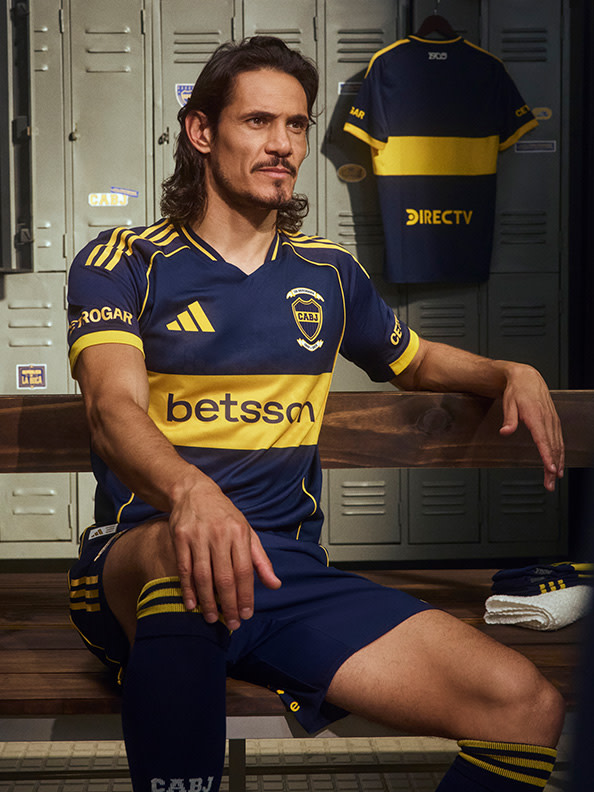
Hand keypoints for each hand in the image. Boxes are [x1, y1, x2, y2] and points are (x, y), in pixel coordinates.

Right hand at [168, 476, 280, 628]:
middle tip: (231, 623)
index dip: (246, 595)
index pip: (244, 571)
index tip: (246, 614)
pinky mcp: (180, 537)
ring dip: (207, 600)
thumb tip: (275, 585)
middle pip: (224, 577)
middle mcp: (219, 534)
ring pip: (203, 575)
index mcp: (239, 533)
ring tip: (211, 618)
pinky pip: (184, 568)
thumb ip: (260, 559)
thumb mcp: (247, 531)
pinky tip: (192, 604)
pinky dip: (188, 589)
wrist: (194, 491)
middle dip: (229, 604)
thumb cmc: (225, 515)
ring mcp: (198, 536)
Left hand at [499, 363, 563, 491]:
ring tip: (554, 479)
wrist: (527, 378)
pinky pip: (559, 440)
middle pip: (552, 447)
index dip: (547, 456)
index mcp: (536, 416)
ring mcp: (552, 420)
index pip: (543, 440)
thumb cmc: (516, 391)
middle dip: (552, 467)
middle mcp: (547, 419)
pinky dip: (560, 454)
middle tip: (550, 484)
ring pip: (558, 445)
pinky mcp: (554, 421)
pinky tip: (558, 464)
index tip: (550, 469)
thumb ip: (509, 419)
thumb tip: (505, 432)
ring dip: (558, 463)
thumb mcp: (508, 403)